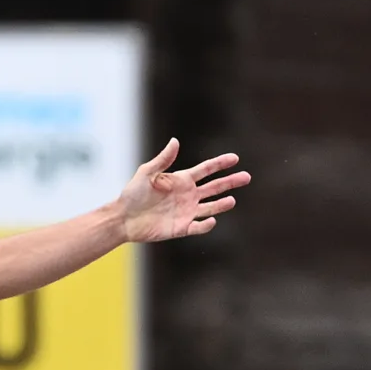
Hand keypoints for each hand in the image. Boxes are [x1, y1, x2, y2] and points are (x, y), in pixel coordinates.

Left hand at [111, 139, 248, 244]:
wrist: (124, 218)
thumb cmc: (133, 193)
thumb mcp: (147, 172)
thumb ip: (163, 160)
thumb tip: (175, 141)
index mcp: (181, 180)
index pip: (206, 170)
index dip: (220, 164)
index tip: (235, 158)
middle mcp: (188, 195)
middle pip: (214, 187)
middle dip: (230, 182)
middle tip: (247, 177)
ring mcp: (186, 212)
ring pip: (210, 207)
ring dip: (222, 204)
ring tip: (232, 200)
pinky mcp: (182, 228)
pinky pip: (198, 226)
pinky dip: (206, 224)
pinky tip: (212, 219)